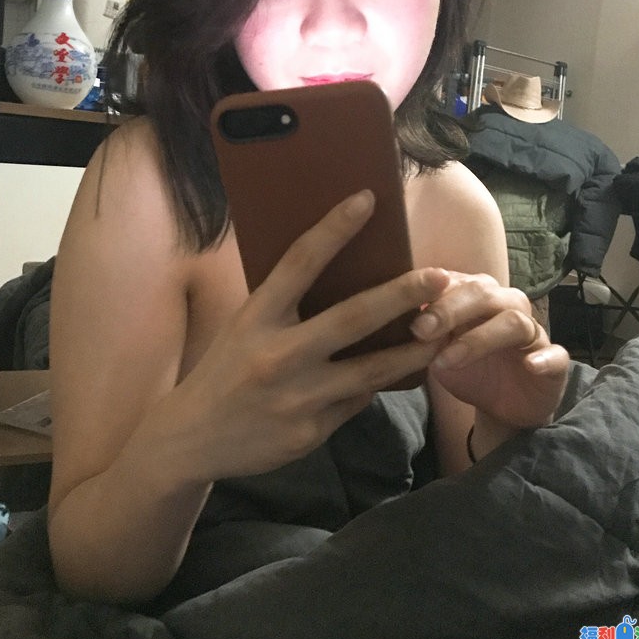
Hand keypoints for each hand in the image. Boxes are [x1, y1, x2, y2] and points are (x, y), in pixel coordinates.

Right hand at [164, 191, 447, 482]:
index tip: (367, 199)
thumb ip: (286, 308)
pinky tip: (395, 374)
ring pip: (372, 370)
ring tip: (447, 331)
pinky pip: (355, 402)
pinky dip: (376, 385)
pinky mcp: (310, 431)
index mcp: (255, 317)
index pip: (299, 261)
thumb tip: (347, 281)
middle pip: (352, 318)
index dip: (335, 228)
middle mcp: (277, 354)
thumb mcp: (244, 327)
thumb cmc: (224, 370)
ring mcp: (296, 396)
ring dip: (414, 350)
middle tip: (441, 275)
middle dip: (402, 294)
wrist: (190, 439)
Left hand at [410, 271, 568, 430]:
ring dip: (479, 339)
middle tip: (420, 331)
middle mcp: (507, 306)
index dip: (430, 294)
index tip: (403, 314)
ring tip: (447, 360)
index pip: (455, 281)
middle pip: (483, 292)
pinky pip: (555, 355)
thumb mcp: (439, 349)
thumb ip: (423, 329)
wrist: (502, 406)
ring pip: (514, 321)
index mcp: (477, 296)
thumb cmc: (468, 368)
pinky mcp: (554, 362)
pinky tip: (530, 365)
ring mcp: (533, 333)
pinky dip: (545, 358)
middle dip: (449, 309)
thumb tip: (390, 309)